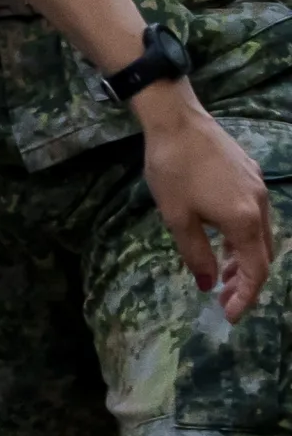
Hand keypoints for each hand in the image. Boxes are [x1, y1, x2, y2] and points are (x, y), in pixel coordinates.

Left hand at [140, 85, 274, 322]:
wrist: (176, 120)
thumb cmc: (172, 169)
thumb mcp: (177, 218)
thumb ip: (196, 254)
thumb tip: (208, 284)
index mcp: (245, 220)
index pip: (255, 270)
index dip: (246, 296)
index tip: (229, 315)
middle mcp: (260, 205)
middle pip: (262, 254)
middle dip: (246, 281)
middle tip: (224, 299)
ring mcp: (258, 188)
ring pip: (259, 234)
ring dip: (243, 258)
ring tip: (222, 274)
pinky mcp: (249, 174)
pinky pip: (254, 215)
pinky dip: (241, 236)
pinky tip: (222, 239)